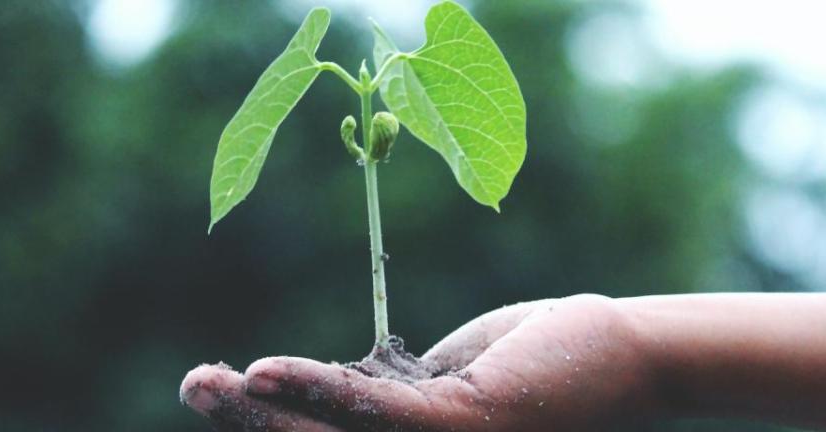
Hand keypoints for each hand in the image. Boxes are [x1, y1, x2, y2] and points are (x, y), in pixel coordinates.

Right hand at [180, 294, 657, 430]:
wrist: (631, 356)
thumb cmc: (545, 362)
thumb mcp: (447, 382)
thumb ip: (393, 394)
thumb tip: (335, 389)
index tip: (228, 396)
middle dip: (247, 427)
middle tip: (194, 385)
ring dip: (261, 414)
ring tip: (208, 381)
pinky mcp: (467, 430)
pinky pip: (376, 414)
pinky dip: (316, 392)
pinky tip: (265, 373)